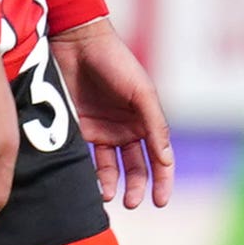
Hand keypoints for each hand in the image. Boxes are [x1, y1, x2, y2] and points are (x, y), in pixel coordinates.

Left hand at [50, 20, 174, 208]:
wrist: (78, 41)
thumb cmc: (117, 62)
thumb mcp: (141, 92)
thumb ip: (155, 125)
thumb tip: (166, 160)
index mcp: (146, 123)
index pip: (159, 160)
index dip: (162, 182)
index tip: (160, 202)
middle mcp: (126, 130)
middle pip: (135, 169)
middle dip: (134, 189)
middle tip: (129, 203)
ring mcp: (102, 130)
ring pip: (110, 167)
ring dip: (111, 184)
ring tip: (107, 197)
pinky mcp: (79, 127)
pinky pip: (85, 155)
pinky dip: (89, 172)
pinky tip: (88, 182)